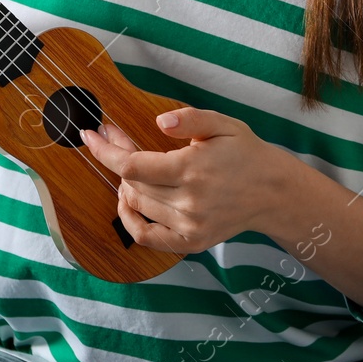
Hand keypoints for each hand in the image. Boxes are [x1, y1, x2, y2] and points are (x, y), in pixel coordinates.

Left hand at [79, 107, 295, 254]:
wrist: (272, 192)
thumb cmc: (245, 153)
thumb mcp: (223, 124)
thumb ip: (190, 119)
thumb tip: (159, 121)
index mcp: (193, 169)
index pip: (131, 165)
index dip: (105, 150)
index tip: (90, 135)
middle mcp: (189, 201)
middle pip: (131, 184)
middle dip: (116, 158)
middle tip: (117, 138)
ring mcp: (189, 226)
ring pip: (137, 205)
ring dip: (126, 184)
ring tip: (134, 166)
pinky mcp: (191, 242)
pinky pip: (146, 237)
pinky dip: (130, 220)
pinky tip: (128, 201)